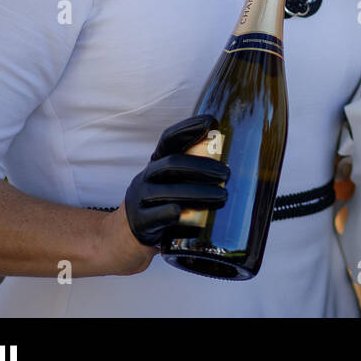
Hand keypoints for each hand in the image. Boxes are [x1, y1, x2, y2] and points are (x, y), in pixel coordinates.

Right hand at [120, 115, 229, 253]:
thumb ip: (192, 174)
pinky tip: (182, 212)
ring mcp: (140, 200)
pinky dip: (168, 213)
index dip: (187, 128)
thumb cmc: (159, 207)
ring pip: (168, 191)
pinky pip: (153, 216)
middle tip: (227, 174)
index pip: (169, 140)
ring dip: (198, 192)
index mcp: (156, 164)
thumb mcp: (171, 185)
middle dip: (202, 167)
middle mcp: (146, 177)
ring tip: (222, 196)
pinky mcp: (139, 224)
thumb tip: (237, 165)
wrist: (123, 239)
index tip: (210, 121)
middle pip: (172, 164)